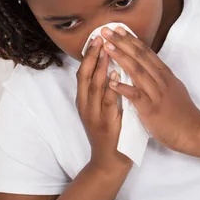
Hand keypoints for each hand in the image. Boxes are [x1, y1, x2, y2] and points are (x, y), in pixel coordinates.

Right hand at [76, 36, 131, 173]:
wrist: (110, 162)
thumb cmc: (110, 131)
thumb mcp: (103, 107)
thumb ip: (104, 89)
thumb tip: (111, 65)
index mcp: (84, 100)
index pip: (83, 71)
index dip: (89, 54)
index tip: (96, 36)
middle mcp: (85, 105)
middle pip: (84, 75)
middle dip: (92, 55)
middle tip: (99, 37)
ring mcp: (94, 115)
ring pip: (94, 86)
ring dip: (100, 67)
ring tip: (107, 49)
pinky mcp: (106, 124)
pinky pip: (108, 102)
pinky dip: (111, 87)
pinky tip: (117, 75)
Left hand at [101, 26, 199, 153]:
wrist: (193, 131)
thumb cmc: (182, 112)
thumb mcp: (173, 87)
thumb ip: (160, 77)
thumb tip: (148, 66)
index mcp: (165, 74)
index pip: (146, 52)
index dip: (131, 39)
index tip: (118, 29)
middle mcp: (160, 80)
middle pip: (140, 56)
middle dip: (122, 42)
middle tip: (107, 30)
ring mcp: (156, 94)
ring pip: (137, 71)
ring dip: (121, 57)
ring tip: (107, 47)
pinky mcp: (151, 109)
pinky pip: (136, 96)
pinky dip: (123, 88)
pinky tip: (111, 82)